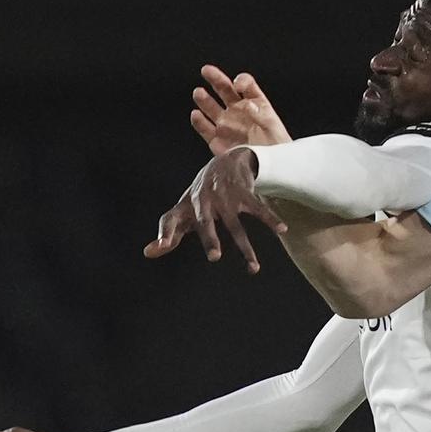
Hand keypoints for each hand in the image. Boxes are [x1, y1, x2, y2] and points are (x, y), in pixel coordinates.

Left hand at [143, 148, 286, 272]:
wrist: (227, 162)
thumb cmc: (202, 194)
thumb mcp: (184, 210)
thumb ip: (170, 232)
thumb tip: (147, 253)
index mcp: (186, 207)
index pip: (170, 220)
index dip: (165, 233)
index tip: (162, 246)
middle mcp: (203, 201)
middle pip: (205, 222)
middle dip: (210, 238)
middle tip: (215, 257)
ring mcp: (224, 196)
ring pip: (236, 225)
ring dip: (245, 247)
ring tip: (253, 268)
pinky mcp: (243, 192)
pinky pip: (258, 208)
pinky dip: (271, 219)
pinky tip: (283, 230)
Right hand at [191, 65, 291, 155]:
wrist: (270, 169)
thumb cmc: (277, 147)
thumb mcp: (273, 127)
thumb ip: (260, 115)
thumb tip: (247, 105)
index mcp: (255, 103)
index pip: (246, 84)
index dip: (241, 81)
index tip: (238, 85)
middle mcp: (238, 110)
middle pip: (224, 89)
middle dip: (216, 79)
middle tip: (206, 70)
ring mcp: (227, 124)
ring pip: (211, 107)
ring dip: (204, 99)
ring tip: (199, 92)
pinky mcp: (217, 139)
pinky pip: (205, 128)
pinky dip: (199, 121)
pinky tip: (196, 114)